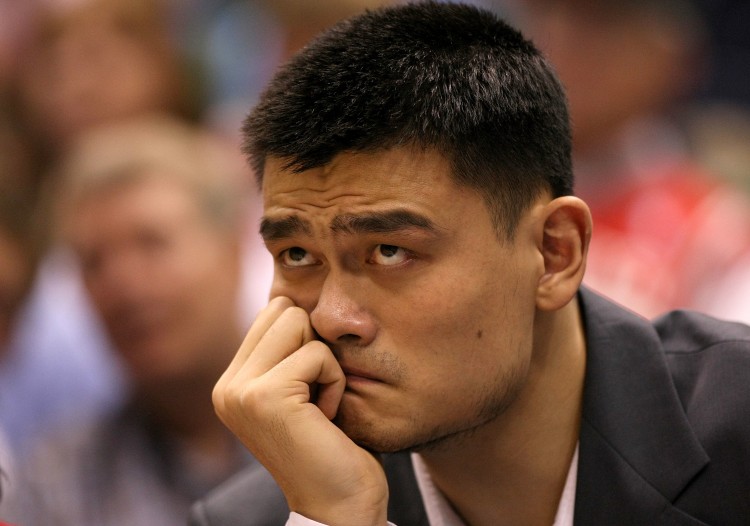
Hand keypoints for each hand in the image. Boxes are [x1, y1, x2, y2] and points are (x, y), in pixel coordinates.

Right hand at [213, 296, 388, 525]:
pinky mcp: (266, 396)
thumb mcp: (298, 392)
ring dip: (325, 362)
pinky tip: (327, 417)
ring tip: (320, 404)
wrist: (338, 506)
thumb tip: (290, 297)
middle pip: (284, 310)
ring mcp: (241, 391)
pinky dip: (334, 381)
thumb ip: (284, 353)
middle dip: (313, 344)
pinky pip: (318, 354)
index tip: (310, 387)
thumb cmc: (330, 447)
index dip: (305, 340)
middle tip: (316, 394)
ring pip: (298, 322)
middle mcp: (226, 387)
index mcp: (231, 384)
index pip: (271, 313)